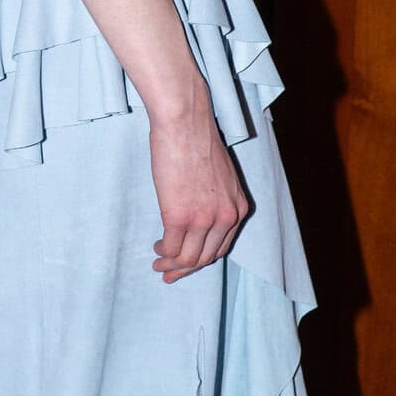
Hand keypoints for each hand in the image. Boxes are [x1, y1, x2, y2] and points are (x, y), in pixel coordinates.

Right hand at [148, 84, 248, 281]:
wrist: (184, 122)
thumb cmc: (196, 140)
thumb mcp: (220, 176)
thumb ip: (215, 199)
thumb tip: (199, 216)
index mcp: (238, 207)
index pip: (222, 247)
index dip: (202, 259)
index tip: (187, 264)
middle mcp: (226, 217)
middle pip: (206, 258)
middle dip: (185, 269)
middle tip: (168, 273)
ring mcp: (203, 218)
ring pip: (189, 258)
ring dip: (172, 264)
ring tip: (158, 262)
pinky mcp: (179, 216)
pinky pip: (171, 247)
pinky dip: (163, 251)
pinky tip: (157, 246)